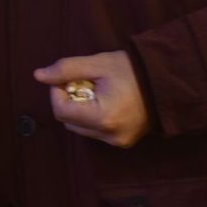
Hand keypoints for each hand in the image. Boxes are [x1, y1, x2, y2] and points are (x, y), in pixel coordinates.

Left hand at [33, 50, 150, 147]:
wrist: (169, 83)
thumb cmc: (132, 70)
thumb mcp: (98, 63)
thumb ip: (66, 69)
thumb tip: (38, 76)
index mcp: (103, 118)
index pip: (60, 110)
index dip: (57, 92)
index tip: (69, 78)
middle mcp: (109, 136)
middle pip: (68, 121)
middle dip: (69, 100)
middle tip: (84, 83)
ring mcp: (118, 141)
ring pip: (80, 128)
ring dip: (80, 110)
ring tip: (97, 91)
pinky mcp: (124, 142)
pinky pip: (95, 131)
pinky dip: (92, 117)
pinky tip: (107, 101)